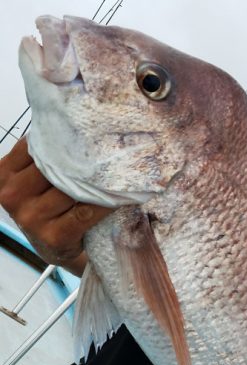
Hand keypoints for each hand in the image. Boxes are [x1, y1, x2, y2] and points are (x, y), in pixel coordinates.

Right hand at [0, 138, 111, 271]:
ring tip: (117, 170)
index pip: (35, 144)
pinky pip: (86, 211)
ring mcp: (31, 217)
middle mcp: (12, 195)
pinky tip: (118, 195)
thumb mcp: (34, 177)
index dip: (63, 136)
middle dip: (83, 159)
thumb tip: (71, 117)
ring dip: (97, 181)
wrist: (54, 248)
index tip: (87, 130)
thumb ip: (42, 153)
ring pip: (71, 188)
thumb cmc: (47, 205)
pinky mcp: (53, 236)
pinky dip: (104, 202)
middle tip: (109, 146)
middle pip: (54, 165)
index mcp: (4, 174)